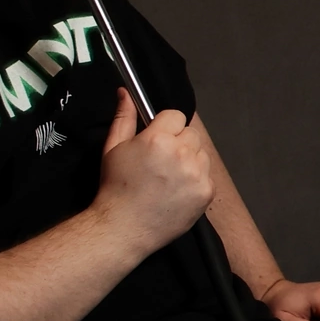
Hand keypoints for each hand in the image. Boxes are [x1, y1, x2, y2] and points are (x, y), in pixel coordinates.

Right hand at [94, 89, 213, 251]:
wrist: (123, 227)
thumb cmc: (115, 187)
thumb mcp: (112, 148)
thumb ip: (123, 117)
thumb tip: (126, 92)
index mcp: (158, 139)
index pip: (175, 115)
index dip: (165, 126)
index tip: (156, 139)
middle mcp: (181, 154)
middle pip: (191, 133)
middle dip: (178, 142)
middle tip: (161, 161)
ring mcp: (197, 174)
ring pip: (202, 153)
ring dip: (190, 159)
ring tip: (169, 177)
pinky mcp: (206, 192)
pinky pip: (207, 175)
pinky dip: (196, 179)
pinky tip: (177, 190)